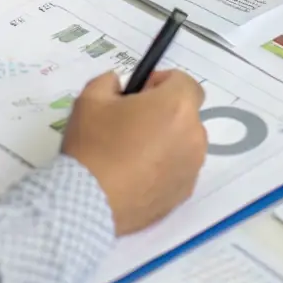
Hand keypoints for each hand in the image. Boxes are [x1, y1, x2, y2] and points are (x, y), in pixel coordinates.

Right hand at [61, 70, 207, 234]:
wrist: (88, 202)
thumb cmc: (94, 143)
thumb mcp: (91, 97)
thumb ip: (111, 81)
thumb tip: (121, 87)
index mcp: (177, 106)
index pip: (185, 82)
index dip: (163, 83)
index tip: (140, 94)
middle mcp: (194, 136)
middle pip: (186, 114)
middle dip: (164, 113)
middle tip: (132, 123)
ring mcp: (192, 168)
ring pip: (184, 144)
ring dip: (166, 141)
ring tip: (133, 153)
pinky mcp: (183, 195)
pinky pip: (179, 170)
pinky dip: (164, 168)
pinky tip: (135, 176)